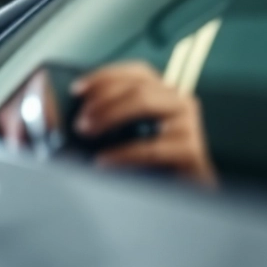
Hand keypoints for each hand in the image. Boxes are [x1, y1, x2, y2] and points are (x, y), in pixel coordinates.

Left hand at [70, 61, 216, 187]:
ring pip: (144, 104)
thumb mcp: (131, 133)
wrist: (184, 195)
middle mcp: (178, 101)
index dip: (105, 76)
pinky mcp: (191, 151)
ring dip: (109, 115)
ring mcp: (187, 124)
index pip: (135, 72)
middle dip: (102, 100)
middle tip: (80, 120)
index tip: (77, 89)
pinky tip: (103, 161)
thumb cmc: (154, 164)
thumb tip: (75, 110)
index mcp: (164, 92)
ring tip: (87, 132)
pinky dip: (121, 153)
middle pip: (137, 86)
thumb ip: (111, 115)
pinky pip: (150, 148)